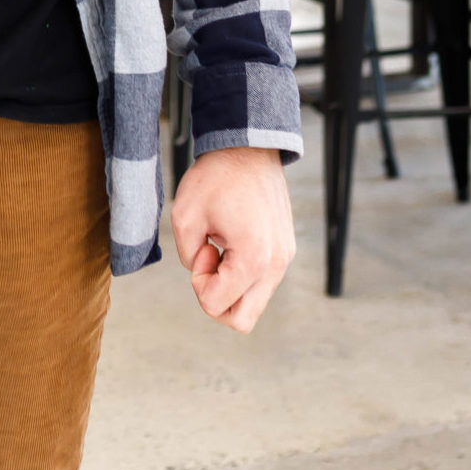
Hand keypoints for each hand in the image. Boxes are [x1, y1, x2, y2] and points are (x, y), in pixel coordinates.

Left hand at [170, 147, 294, 332]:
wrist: (249, 148)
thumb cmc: (216, 177)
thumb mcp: (185, 217)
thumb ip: (189, 258)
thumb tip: (206, 273)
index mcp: (253, 258)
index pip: (216, 305)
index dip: (198, 282)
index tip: (203, 248)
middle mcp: (276, 265)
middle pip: (242, 320)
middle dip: (215, 300)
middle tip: (208, 260)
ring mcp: (284, 259)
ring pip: (252, 304)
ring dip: (229, 286)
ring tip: (220, 247)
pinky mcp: (285, 251)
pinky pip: (261, 284)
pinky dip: (241, 275)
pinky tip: (231, 244)